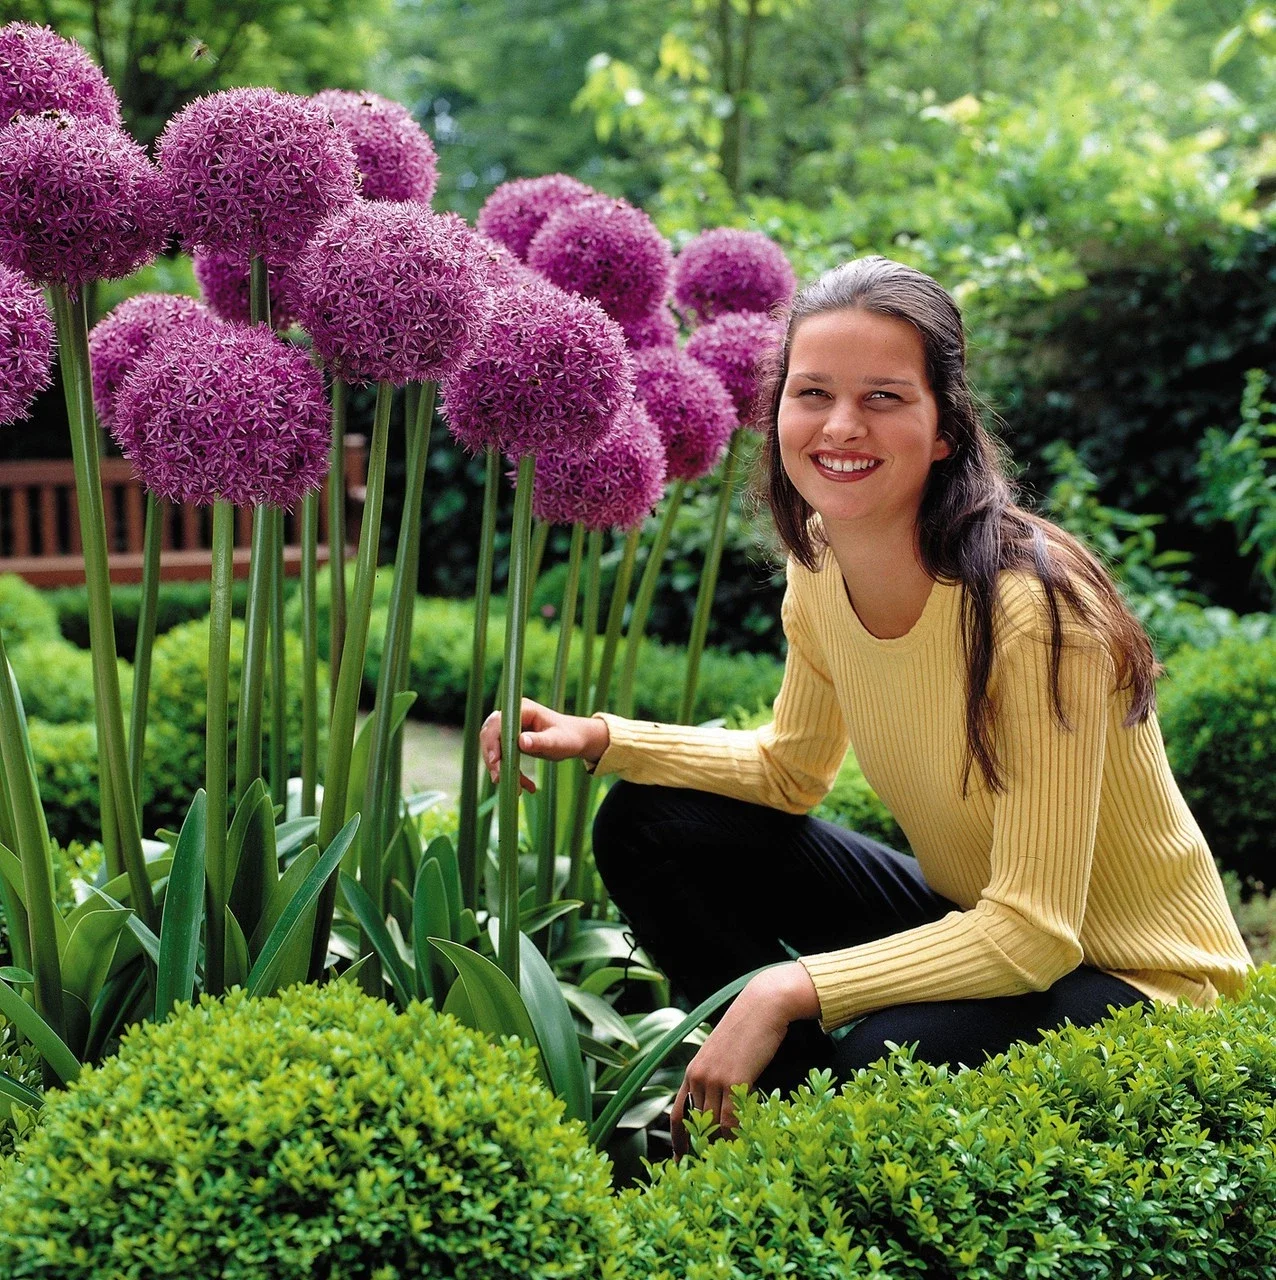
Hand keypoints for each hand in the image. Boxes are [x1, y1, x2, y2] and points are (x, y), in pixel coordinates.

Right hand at [479, 697, 609, 792]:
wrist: (575, 740)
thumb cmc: (569, 737)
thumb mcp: (557, 741)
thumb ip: (540, 741)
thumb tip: (521, 741)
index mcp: (523, 710)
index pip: (499, 723)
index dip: (493, 742)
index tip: (496, 762)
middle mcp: (513, 716)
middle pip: (489, 735)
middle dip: (492, 758)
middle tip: (500, 779)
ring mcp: (510, 727)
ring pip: (493, 747)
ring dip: (499, 768)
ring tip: (516, 786)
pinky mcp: (510, 739)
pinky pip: (502, 755)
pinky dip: (509, 771)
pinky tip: (523, 785)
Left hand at [670, 971, 807, 1161]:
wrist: (763, 1005)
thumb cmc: (749, 1029)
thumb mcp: (725, 1054)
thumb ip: (718, 1078)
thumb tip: (723, 1105)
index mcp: (693, 1071)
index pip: (678, 1115)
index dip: (678, 1142)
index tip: (680, 1163)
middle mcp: (698, 1076)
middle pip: (696, 1127)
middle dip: (700, 1151)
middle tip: (706, 1175)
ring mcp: (714, 1078)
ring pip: (713, 1127)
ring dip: (719, 1149)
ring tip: (726, 1170)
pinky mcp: (734, 1079)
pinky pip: (731, 1120)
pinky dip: (735, 1138)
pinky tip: (742, 1150)